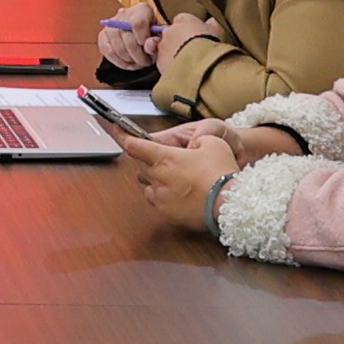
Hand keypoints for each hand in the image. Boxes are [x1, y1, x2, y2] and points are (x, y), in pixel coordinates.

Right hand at [92, 7, 157, 72]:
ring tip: (138, 63)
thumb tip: (151, 43)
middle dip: (138, 54)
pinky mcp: (102, 36)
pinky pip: (108, 52)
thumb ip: (156, 41)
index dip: (142, 38)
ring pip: (118, 47)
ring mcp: (111, 24)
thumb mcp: (159, 38)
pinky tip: (128, 64)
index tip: (147, 47)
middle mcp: (124, 14)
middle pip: (127, 37)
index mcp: (142, 10)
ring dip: (129, 60)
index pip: (138, 23)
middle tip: (146, 62)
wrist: (140, 37)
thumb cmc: (152, 37)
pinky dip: (120, 62)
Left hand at [121, 125, 245, 233]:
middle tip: (160, 155)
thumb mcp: (212, 142)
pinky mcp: (167, 213)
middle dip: (146, 158)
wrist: (229, 204)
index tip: (115, 129)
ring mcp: (160, 198)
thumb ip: (197, 140)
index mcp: (164, 158)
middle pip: (139, 165)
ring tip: (172, 175)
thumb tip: (192, 146)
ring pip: (146, 184)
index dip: (122, 136)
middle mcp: (157, 178)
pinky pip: (156, 200)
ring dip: (153, 177)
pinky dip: (161, 194)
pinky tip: (176, 191)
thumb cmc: (220, 173)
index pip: (134, 145)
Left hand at [155, 24, 234, 95]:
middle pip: (171, 33)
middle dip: (178, 40)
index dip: (188, 28)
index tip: (195, 35)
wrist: (199, 62)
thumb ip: (212, 23)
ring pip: (165, 48)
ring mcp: (162, 46)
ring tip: (187, 62)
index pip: (182, 20)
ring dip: (172, 53)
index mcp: (183, 19)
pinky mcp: (159, 61)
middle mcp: (169, 30)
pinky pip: (163, 62)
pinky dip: (170, 65)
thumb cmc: (209, 43)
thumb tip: (212, 21)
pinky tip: (181, 70)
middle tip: (191, 49)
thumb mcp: (216, 30)